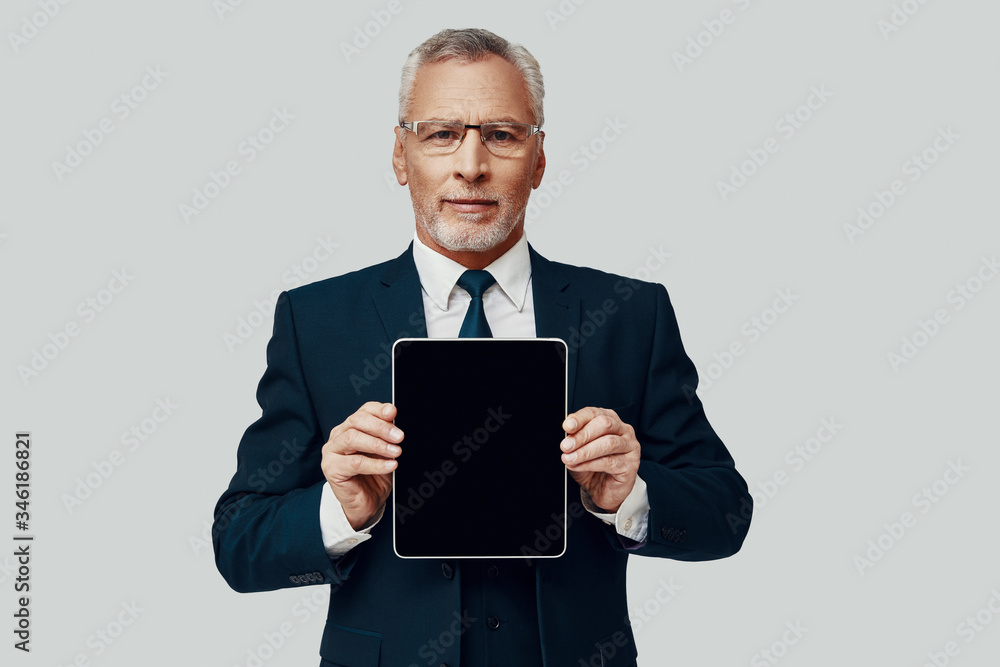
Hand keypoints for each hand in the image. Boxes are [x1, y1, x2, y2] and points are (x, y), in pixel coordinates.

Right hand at [321, 402, 402, 529]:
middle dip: (381, 427)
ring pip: (352, 438)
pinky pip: (354, 462)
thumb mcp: (385, 451)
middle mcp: (339, 435)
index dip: (379, 410)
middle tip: (399, 436)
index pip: (364, 411)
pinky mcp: (331, 468)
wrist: (367, 502)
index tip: (393, 413)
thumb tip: (394, 418)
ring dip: (377, 444)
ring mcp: (331, 451)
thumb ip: (387, 435)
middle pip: (357, 421)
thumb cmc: (375, 475)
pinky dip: (375, 464)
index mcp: (351, 426)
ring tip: (395, 452)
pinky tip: (390, 465)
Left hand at [561, 407, 640, 512]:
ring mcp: (630, 446)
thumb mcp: (578, 450)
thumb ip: (574, 440)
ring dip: (586, 451)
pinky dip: (590, 464)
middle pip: (605, 424)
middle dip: (583, 435)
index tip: (567, 426)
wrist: (603, 490)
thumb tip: (567, 438)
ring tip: (570, 458)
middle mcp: (623, 430)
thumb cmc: (592, 466)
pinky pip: (610, 462)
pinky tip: (578, 466)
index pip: (595, 413)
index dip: (580, 419)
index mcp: (610, 420)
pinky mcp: (631, 464)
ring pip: (609, 443)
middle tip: (566, 446)